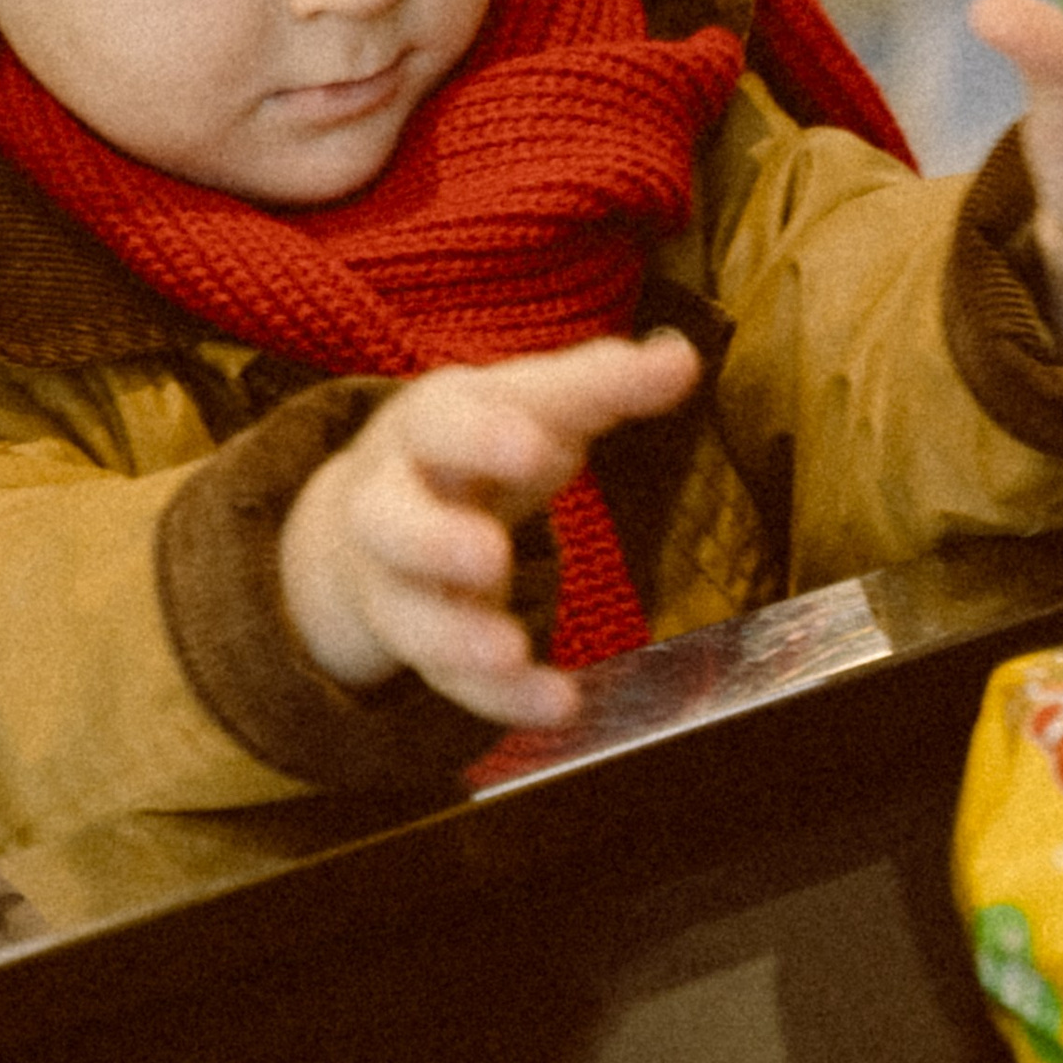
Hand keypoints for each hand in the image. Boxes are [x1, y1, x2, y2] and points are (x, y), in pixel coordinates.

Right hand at [279, 333, 701, 730]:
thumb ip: (603, 385)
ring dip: (459, 638)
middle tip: (491, 555)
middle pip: (388, 522)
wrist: (379, 508)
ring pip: (409, 616)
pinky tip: (559, 706)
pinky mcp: (420, 643)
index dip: (481, 437)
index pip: (441, 423)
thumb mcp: (532, 404)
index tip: (536, 447)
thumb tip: (683, 356)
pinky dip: (500, 697)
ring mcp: (398, 582)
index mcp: (428, 428)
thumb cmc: (477, 442)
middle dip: (434, 541)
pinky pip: (448, 679)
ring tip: (512, 651)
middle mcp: (395, 503)